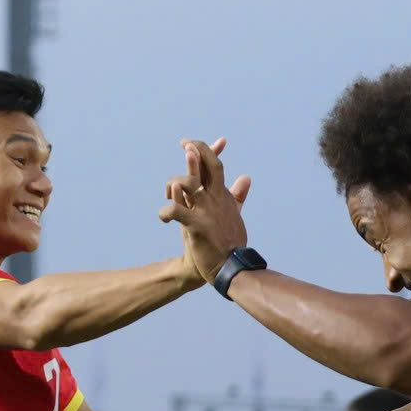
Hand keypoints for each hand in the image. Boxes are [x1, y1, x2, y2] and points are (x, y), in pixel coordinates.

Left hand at [157, 139, 253, 282]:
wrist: (230, 266)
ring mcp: (206, 211)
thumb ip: (238, 195)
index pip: (215, 165)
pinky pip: (175, 211)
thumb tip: (246, 177)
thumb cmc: (229, 241)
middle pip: (207, 165)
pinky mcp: (196, 226)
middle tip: (184, 145)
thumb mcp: (234, 214)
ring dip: (174, 183)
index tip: (189, 143)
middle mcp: (215, 199)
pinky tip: (164, 218)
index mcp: (222, 195)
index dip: (205, 150)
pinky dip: (166, 212)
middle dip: (194, 151)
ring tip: (169, 193)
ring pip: (188, 184)